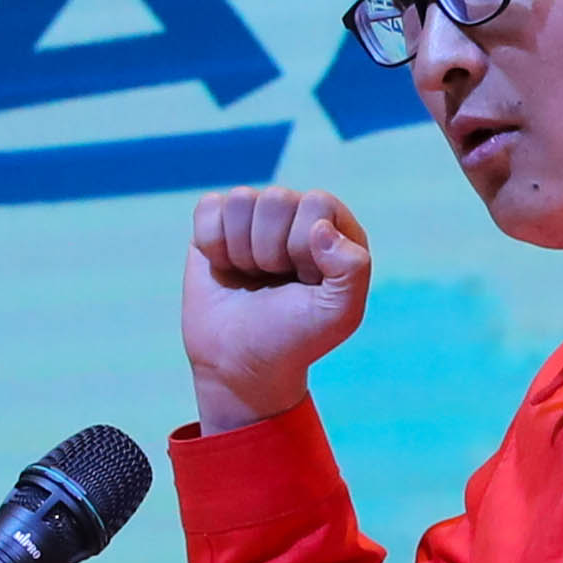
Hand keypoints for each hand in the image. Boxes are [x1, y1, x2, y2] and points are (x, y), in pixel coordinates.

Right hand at [184, 187, 371, 430]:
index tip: (303, 281)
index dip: (303, 247)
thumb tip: (321, 226)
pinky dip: (212, 243)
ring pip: (240, 199)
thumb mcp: (340, 313)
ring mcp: (256, 217)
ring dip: (241, 250)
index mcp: (335, 227)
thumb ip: (353, 268)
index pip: (317, 203)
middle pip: (276, 198)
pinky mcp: (217, 224)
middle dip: (269, 251)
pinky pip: (209, 206)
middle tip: (273, 282)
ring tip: (251, 276)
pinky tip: (225, 268)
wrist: (239, 363)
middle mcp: (297, 214)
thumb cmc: (294, 338)